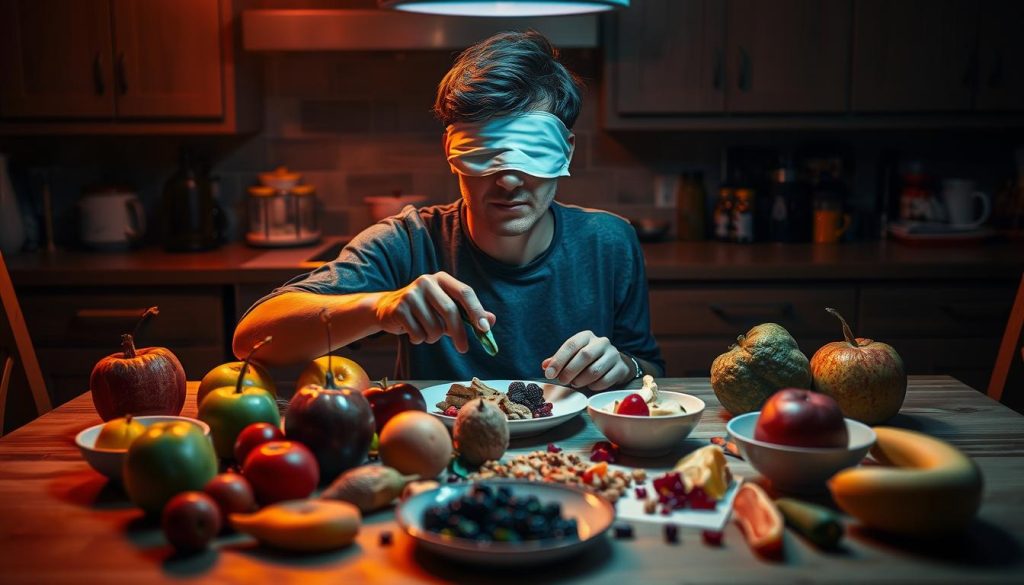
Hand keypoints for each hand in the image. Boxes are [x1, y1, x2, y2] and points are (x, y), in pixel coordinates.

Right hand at [374, 272, 494, 352]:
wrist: (386, 309)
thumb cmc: (424, 310)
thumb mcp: (446, 308)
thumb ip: (468, 314)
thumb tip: (491, 321)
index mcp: (442, 279)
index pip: (465, 292)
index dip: (476, 311)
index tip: (484, 329)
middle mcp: (426, 282)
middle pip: (450, 311)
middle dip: (459, 333)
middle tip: (463, 348)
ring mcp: (411, 294)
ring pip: (434, 327)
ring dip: (434, 337)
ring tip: (426, 331)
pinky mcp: (399, 309)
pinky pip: (418, 334)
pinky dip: (419, 339)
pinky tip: (413, 332)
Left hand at [542, 331, 631, 390]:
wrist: (615, 362)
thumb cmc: (589, 359)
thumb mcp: (573, 355)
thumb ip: (559, 360)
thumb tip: (545, 366)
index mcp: (587, 336)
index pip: (571, 345)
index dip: (558, 360)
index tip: (549, 374)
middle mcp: (602, 342)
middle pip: (584, 356)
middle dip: (570, 371)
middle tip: (562, 381)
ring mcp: (614, 355)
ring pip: (595, 370)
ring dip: (581, 380)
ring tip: (575, 383)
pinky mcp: (621, 368)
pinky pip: (605, 380)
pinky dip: (594, 386)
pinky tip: (590, 386)